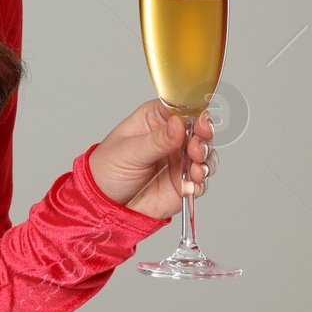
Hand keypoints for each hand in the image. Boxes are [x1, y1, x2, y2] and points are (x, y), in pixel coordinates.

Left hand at [87, 99, 217, 220]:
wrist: (106, 203)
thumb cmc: (108, 169)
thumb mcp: (129, 151)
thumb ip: (157, 140)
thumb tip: (178, 123)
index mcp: (154, 120)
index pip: (181, 108)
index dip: (195, 113)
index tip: (200, 123)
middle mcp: (170, 137)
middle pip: (199, 130)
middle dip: (204, 139)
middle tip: (196, 149)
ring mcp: (179, 159)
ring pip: (205, 153)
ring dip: (206, 160)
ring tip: (195, 169)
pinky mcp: (184, 181)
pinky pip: (202, 178)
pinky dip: (201, 180)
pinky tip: (192, 182)